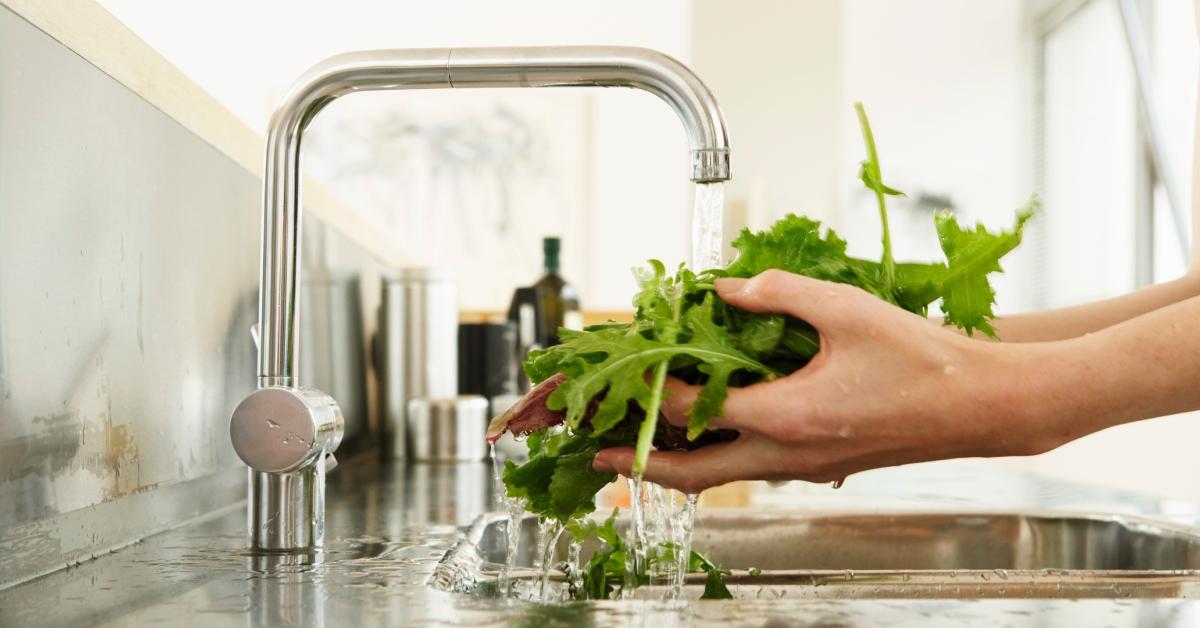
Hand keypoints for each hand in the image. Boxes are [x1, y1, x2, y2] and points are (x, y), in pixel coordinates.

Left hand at [592, 270, 1077, 492]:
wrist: (983, 406)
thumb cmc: (923, 358)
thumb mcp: (845, 309)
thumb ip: (776, 292)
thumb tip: (722, 285)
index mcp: (786, 417)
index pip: (692, 408)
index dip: (650, 388)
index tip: (620, 371)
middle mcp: (787, 455)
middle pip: (691, 473)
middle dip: (639, 465)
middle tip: (598, 455)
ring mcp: (804, 468)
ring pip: (720, 477)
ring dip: (676, 462)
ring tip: (642, 443)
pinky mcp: (820, 466)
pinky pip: (751, 468)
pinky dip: (717, 457)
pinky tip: (711, 429)